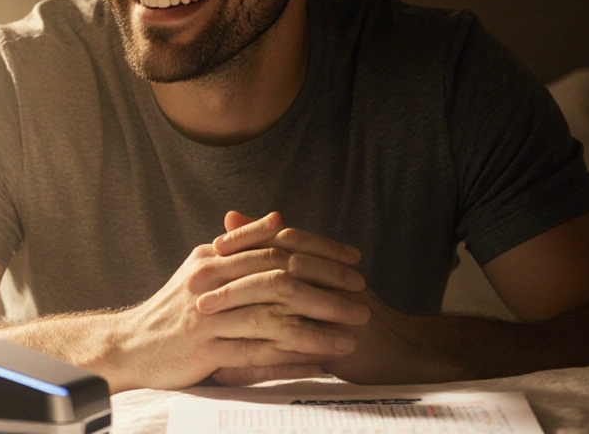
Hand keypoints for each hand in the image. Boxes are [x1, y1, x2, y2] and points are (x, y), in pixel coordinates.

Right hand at [111, 212, 363, 390]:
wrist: (129, 346)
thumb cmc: (171, 309)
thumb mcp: (201, 268)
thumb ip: (238, 245)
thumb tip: (275, 219)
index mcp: (213, 257)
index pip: (276, 247)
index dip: (318, 251)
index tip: (353, 258)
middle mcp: (212, 282)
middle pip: (281, 280)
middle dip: (327, 287)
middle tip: (363, 295)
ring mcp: (209, 317)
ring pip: (275, 320)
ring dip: (318, 328)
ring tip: (352, 334)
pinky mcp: (206, 351)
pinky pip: (259, 356)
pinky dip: (292, 359)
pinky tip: (319, 363)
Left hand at [212, 211, 452, 385]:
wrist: (394, 350)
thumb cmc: (348, 307)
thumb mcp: (308, 272)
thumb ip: (270, 244)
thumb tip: (229, 215)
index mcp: (319, 262)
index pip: (277, 243)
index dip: (243, 244)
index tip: (209, 251)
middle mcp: (326, 283)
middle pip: (275, 274)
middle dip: (231, 283)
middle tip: (194, 289)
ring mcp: (331, 316)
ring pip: (279, 315)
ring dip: (237, 322)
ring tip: (204, 327)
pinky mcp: (332, 351)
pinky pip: (285, 361)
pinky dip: (251, 369)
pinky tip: (222, 373)